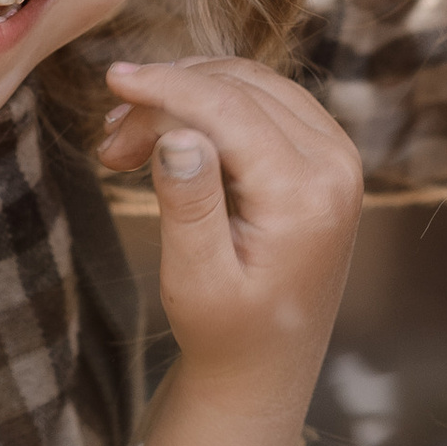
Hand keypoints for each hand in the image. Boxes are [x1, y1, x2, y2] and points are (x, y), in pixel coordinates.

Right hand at [97, 57, 362, 445]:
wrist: (267, 365)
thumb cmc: (226, 332)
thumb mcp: (196, 280)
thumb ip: (189, 205)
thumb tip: (179, 134)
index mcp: (306, 194)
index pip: (230, 107)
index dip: (166, 86)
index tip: (111, 80)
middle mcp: (336, 164)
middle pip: (240, 88)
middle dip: (167, 97)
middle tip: (109, 141)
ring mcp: (337, 155)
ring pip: (253, 86)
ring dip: (186, 96)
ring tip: (127, 141)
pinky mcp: (326, 155)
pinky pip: (266, 102)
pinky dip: (213, 104)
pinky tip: (168, 134)